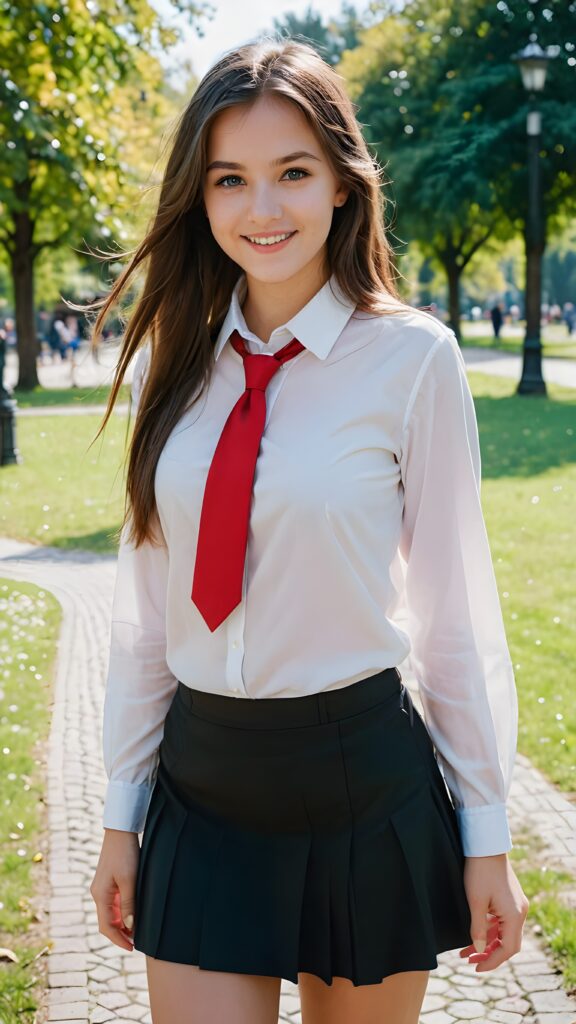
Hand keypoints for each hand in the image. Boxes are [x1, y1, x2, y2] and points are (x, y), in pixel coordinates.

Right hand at [90, 829, 139, 949]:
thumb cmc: (125, 854)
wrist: (121, 831)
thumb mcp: (130, 880)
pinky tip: (133, 913)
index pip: (106, 926)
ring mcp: (102, 887)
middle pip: (107, 922)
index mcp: (100, 895)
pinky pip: (113, 903)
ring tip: (136, 931)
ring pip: (110, 913)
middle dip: (120, 934)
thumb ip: (129, 903)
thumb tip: (129, 926)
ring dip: (121, 923)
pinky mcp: (108, 881)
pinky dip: (121, 912)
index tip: (131, 948)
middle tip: (136, 942)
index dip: (118, 940)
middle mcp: (98, 893)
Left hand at [459, 853, 528, 971]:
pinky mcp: (509, 899)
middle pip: (507, 943)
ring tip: (464, 952)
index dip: (493, 961)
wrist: (485, 845)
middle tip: (469, 961)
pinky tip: (472, 935)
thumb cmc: (479, 871)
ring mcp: (515, 905)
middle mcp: (519, 912)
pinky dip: (487, 929)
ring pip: (502, 932)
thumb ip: (477, 929)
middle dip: (488, 954)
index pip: (508, 948)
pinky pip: (500, 921)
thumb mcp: (475, 902)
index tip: (477, 968)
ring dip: (485, 942)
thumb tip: (479, 950)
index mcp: (514, 915)